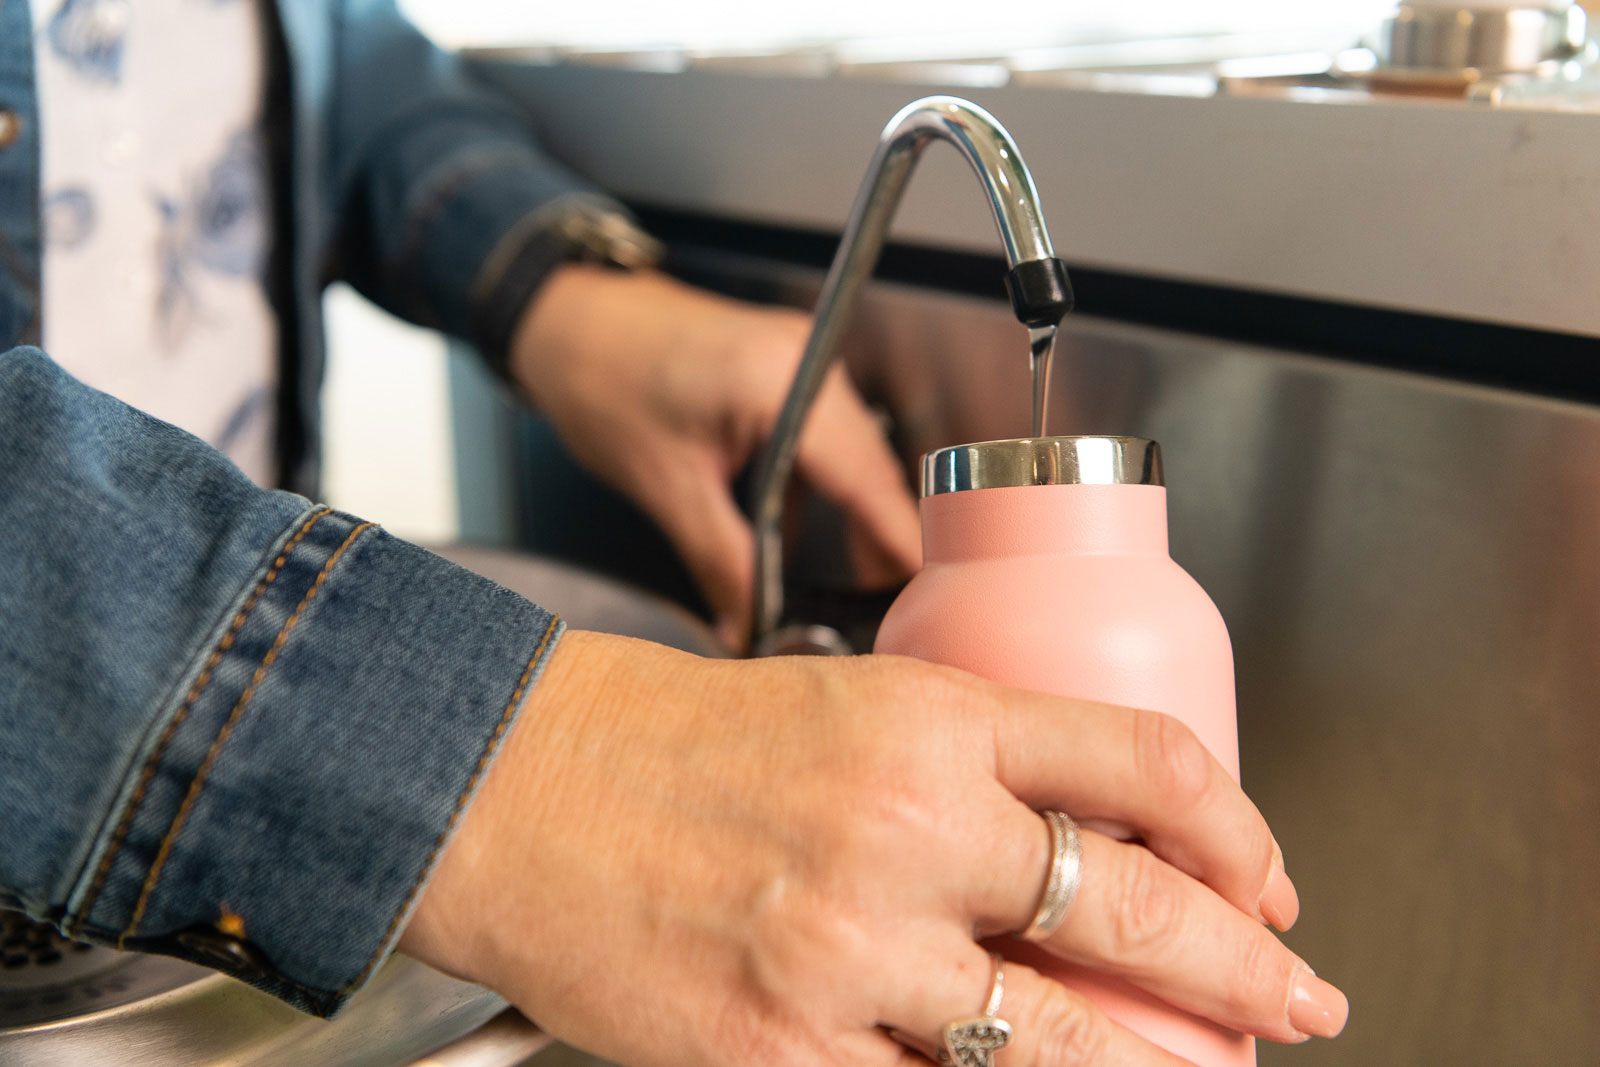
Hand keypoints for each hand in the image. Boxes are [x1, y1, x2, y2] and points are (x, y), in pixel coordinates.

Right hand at [399, 632, 1346, 1065]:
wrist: (513, 787)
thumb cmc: (659, 736)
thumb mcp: (836, 705)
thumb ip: (954, 764)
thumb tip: (1062, 836)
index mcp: (927, 718)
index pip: (1140, 758)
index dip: (1236, 823)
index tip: (1266, 871)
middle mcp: (910, 829)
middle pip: (1137, 911)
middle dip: (1249, 970)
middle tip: (1299, 997)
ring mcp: (852, 951)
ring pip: (1060, 1040)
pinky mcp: (785, 1051)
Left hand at [508, 265, 921, 646]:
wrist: (568, 321)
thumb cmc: (602, 375)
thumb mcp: (666, 486)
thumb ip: (720, 562)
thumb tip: (751, 626)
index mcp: (782, 378)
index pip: (866, 474)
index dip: (899, 540)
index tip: (929, 594)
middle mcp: (808, 360)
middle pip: (872, 467)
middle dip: (879, 541)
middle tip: (883, 611)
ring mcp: (803, 360)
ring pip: (852, 458)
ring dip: (850, 520)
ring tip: (848, 588)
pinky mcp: (788, 372)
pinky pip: (824, 442)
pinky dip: (819, 492)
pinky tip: (797, 538)